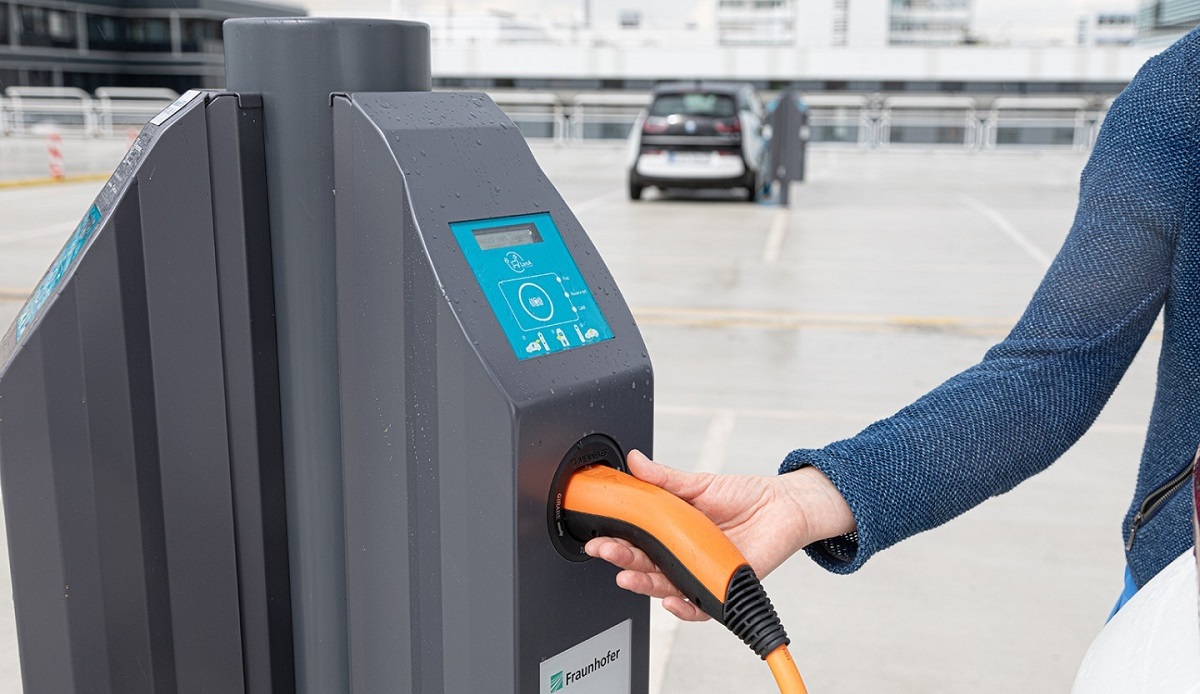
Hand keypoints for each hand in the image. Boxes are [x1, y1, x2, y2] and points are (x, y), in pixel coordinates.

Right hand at [584, 449, 854, 621]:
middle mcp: (682, 555)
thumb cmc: (745, 496)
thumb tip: (635, 460)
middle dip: (621, 561)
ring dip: (644, 584)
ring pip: (665, 587)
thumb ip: (664, 478)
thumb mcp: (699, 482)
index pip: (636, 540)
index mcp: (672, 531)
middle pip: (645, 566)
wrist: (785, 507)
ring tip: (628, 576)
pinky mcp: (722, 586)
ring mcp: (700, 572)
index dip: (615, 540)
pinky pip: (699, 607)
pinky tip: (671, 601)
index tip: (599, 535)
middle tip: (606, 551)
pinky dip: (684, 608)